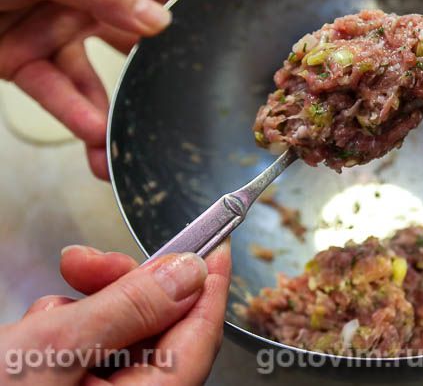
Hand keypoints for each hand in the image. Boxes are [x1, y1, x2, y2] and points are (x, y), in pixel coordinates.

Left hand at [0, 0, 190, 178]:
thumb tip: (160, 22)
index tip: (225, 23)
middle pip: (132, 39)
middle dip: (157, 71)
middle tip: (185, 99)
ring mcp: (50, 33)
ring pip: (95, 79)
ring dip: (113, 114)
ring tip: (131, 148)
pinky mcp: (21, 62)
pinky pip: (57, 93)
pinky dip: (75, 115)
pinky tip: (95, 136)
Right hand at [0, 243, 230, 384]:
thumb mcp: (52, 355)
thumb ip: (127, 311)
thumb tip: (189, 272)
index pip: (198, 340)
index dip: (209, 288)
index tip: (214, 246)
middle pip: (156, 331)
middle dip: (124, 289)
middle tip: (87, 261)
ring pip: (118, 334)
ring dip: (85, 309)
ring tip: (41, 317)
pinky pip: (86, 349)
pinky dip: (63, 330)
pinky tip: (30, 334)